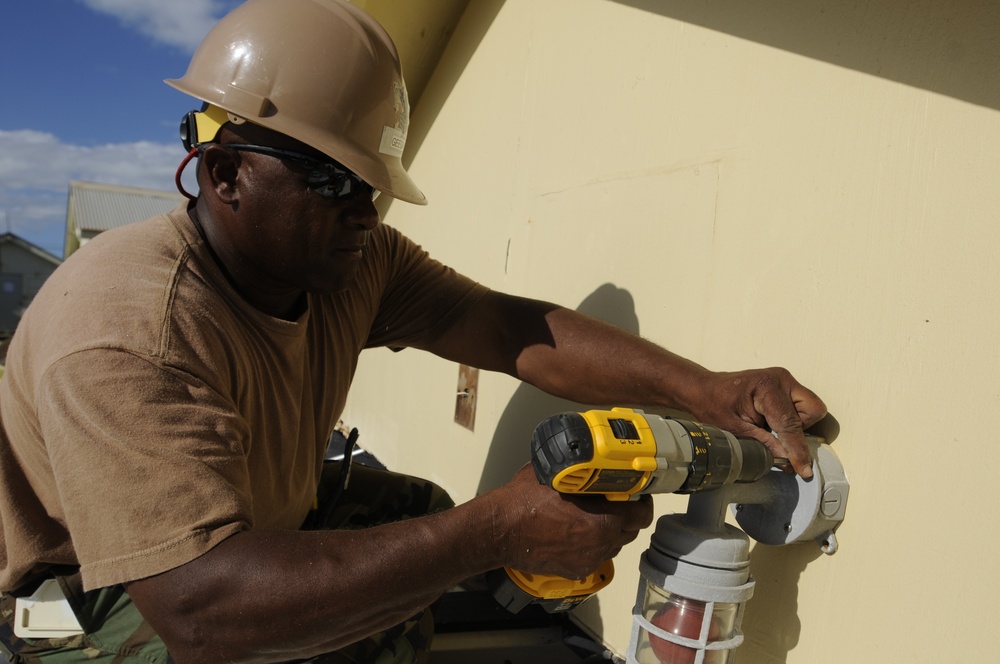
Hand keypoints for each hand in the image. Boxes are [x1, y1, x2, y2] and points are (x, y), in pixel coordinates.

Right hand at [494, 466, 653, 578]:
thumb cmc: (524, 500)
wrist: (500, 530)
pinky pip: (596, 555)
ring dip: (612, 530)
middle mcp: (600, 543)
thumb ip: (581, 470)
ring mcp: (589, 559)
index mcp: (602, 519)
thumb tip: (590, 458)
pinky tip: (579, 531)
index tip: (637, 492)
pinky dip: (594, 544)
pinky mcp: (576, 569)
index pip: (642, 514)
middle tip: (617, 501)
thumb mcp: (556, 472)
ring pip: (615, 544)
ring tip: (597, 515)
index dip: (642, 501)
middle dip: (628, 515)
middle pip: (631, 530)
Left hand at [688, 367, 826, 477]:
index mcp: (766, 387)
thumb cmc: (714, 405)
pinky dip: (792, 418)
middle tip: (774, 434)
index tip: (802, 469)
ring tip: (768, 425)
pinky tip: (770, 420)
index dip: (797, 449)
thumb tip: (786, 460)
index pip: (790, 423)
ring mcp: (785, 380)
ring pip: (811, 408)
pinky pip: (802, 405)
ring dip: (796, 423)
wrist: (705, 389)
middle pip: (812, 410)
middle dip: (799, 429)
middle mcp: (780, 379)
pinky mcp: (785, 385)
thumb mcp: (735, 429)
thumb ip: (763, 444)